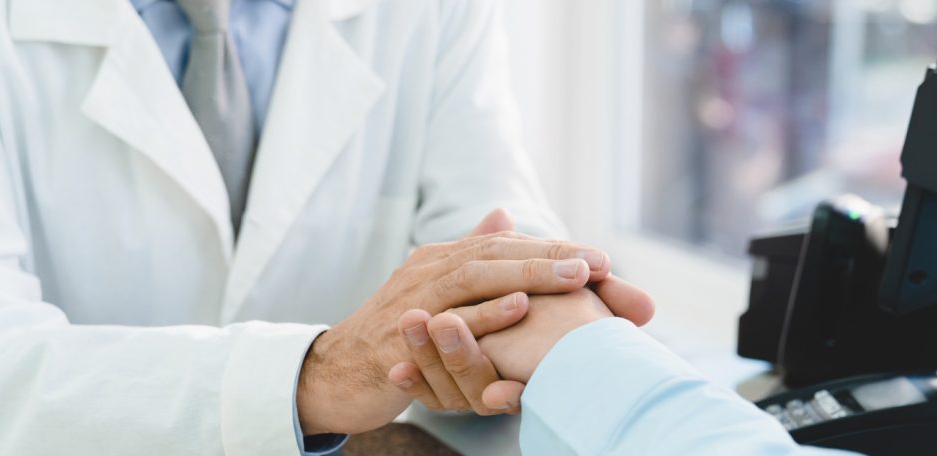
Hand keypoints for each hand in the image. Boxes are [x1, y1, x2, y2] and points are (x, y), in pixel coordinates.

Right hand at [296, 210, 612, 434]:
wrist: (334, 374)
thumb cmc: (395, 334)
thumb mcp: (435, 292)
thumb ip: (471, 255)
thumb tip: (504, 215)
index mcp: (440, 260)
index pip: (504, 246)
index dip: (553, 249)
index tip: (602, 258)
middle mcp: (426, 272)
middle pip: (495, 254)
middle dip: (551, 256)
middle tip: (601, 264)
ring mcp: (410, 303)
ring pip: (474, 279)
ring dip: (527, 274)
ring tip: (575, 277)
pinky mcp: (398, 339)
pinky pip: (446, 323)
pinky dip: (484, 313)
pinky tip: (519, 307)